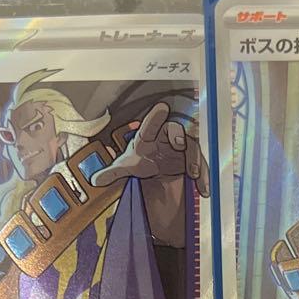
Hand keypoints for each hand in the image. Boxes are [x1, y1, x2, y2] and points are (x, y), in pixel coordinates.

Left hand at [90, 101, 210, 197]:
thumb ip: (113, 173)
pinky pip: (201, 164)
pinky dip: (203, 177)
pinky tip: (203, 190)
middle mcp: (166, 137)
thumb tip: (94, 180)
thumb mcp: (126, 168)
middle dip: (179, 135)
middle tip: (180, 144)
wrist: (156, 169)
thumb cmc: (140, 160)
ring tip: (194, 175)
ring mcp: (182, 147)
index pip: (151, 125)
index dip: (156, 116)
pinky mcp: (192, 158)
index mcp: (148, 136)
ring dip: (195, 160)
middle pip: (175, 130)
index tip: (162, 108)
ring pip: (192, 147)